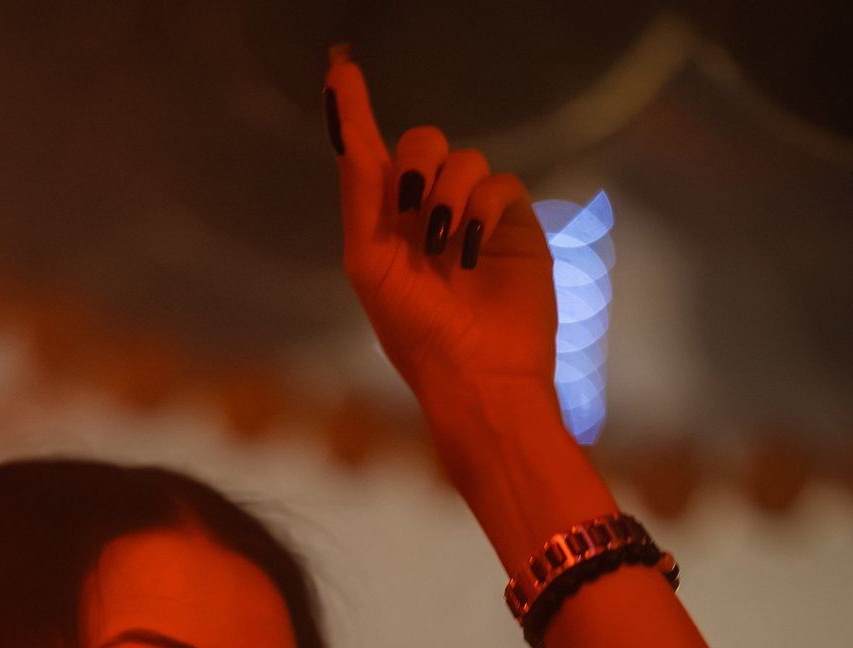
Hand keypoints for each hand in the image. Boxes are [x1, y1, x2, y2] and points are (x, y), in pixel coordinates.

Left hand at [325, 53, 558, 463]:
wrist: (476, 374)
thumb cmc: (416, 333)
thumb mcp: (371, 261)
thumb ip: (362, 193)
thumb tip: (349, 132)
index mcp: (387, 226)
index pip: (371, 155)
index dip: (355, 111)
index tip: (340, 68)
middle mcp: (428, 216)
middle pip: (422, 144)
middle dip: (416, 161)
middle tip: (412, 202)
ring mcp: (472, 219)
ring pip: (463, 159)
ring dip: (448, 194)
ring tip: (443, 244)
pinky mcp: (512, 226)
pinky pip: (499, 183)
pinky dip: (480, 208)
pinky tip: (470, 248)